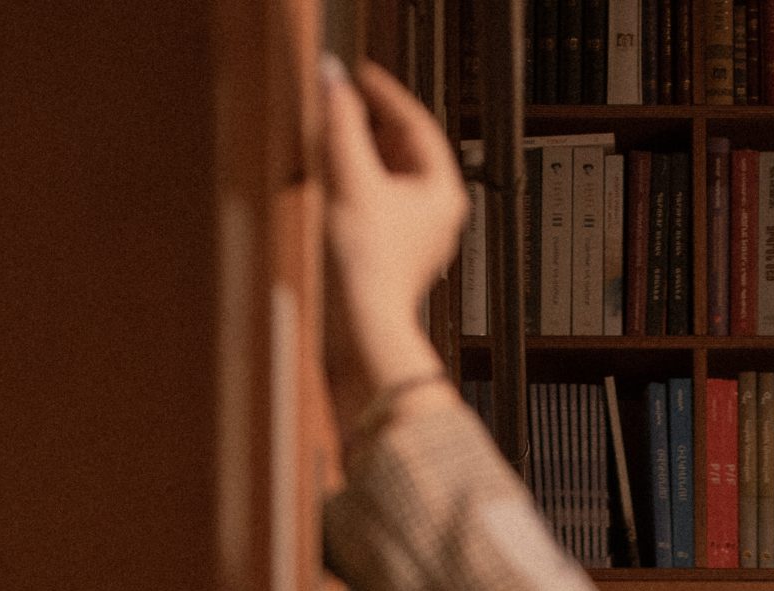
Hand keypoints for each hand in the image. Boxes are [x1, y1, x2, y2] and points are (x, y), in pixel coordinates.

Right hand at [314, 57, 466, 424]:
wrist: (361, 332)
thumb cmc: (370, 271)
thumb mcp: (352, 180)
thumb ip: (340, 123)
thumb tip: (333, 82)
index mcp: (444, 192)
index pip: (416, 122)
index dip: (383, 94)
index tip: (358, 75)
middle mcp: (436, 215)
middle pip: (401, 149)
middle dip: (368, 125)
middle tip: (338, 104)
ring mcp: (415, 236)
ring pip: (386, 177)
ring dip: (357, 154)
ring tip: (328, 139)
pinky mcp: (391, 254)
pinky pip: (374, 204)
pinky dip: (353, 185)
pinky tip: (330, 182)